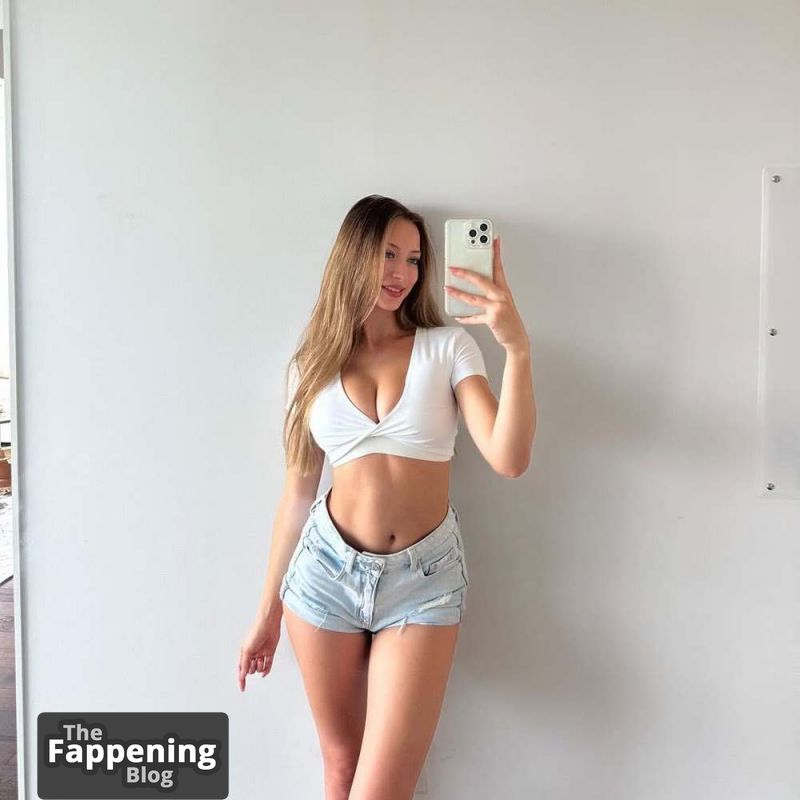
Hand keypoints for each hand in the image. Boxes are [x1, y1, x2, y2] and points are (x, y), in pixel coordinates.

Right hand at [237, 612, 281, 691]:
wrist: (269, 623)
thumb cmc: (256, 633)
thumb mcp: (247, 649)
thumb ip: (245, 662)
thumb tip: (243, 674)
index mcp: (245, 653)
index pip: (241, 669)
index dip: (241, 679)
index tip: (242, 688)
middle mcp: (253, 654)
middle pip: (251, 669)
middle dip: (252, 669)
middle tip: (254, 662)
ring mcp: (262, 653)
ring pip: (259, 668)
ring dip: (260, 667)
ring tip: (260, 659)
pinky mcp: (270, 652)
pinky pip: (268, 665)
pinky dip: (266, 670)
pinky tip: (265, 672)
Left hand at [445, 236, 528, 352]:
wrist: (516, 337)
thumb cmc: (508, 318)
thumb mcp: (502, 301)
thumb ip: (490, 292)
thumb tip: (473, 283)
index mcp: (503, 289)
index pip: (498, 267)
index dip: (496, 252)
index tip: (493, 240)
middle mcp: (501, 296)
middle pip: (481, 280)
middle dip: (466, 273)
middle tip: (453, 268)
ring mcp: (497, 307)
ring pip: (474, 298)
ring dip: (458, 293)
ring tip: (447, 288)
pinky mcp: (492, 319)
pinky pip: (474, 317)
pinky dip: (465, 317)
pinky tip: (457, 315)